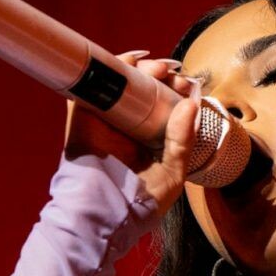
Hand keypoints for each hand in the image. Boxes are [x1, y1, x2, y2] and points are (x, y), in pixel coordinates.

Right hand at [61, 49, 205, 216]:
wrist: (106, 214)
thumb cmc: (140, 203)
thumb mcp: (173, 172)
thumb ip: (183, 141)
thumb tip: (191, 104)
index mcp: (150, 137)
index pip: (164, 103)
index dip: (176, 89)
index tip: (188, 85)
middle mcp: (129, 124)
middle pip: (144, 86)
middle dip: (161, 74)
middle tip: (172, 75)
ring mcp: (106, 118)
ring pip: (121, 81)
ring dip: (139, 67)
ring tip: (156, 68)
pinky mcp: (84, 116)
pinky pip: (91, 85)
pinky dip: (106, 68)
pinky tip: (127, 62)